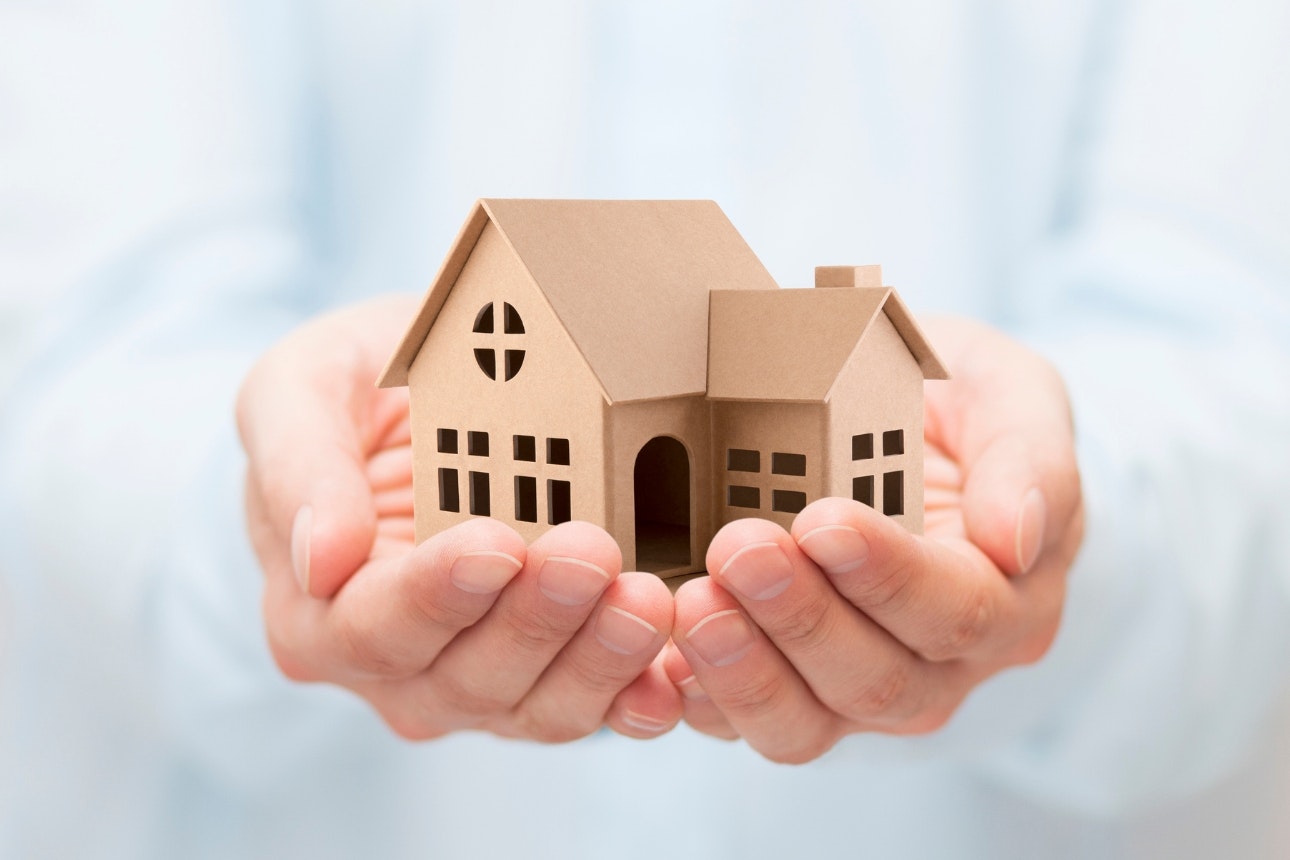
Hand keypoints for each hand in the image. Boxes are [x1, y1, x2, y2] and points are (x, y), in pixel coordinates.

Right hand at [236, 296, 680, 740]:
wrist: (424, 396)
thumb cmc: (352, 390)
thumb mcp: (298, 389)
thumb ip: (299, 466)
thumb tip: (317, 559)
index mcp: (317, 611)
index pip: (372, 627)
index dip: (436, 594)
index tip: (497, 544)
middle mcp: (397, 669)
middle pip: (466, 676)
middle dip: (536, 618)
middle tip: (593, 552)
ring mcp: (479, 683)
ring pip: (538, 704)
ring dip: (599, 659)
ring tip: (649, 597)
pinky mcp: (552, 675)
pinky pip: (595, 709)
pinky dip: (636, 700)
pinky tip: (674, 678)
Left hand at [665, 317, 1083, 761]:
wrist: (906, 442)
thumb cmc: (962, 414)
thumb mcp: (1012, 396)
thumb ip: (1030, 459)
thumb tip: (1018, 537)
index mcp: (1006, 601)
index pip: (954, 609)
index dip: (887, 573)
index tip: (823, 520)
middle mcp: (938, 668)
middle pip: (874, 677)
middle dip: (800, 617)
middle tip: (739, 549)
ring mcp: (855, 692)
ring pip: (805, 722)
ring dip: (742, 669)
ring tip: (691, 603)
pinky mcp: (785, 692)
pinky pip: (740, 722)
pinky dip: (696, 698)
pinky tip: (658, 657)